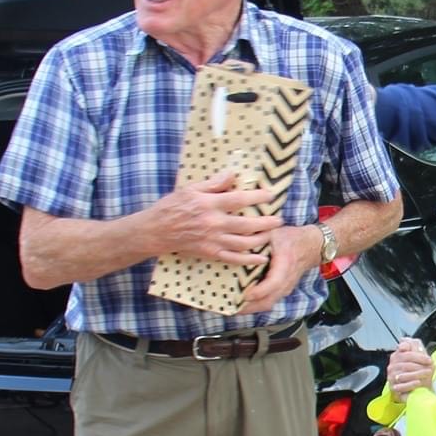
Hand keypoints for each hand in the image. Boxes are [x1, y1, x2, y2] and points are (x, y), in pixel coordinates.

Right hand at [148, 171, 281, 264]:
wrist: (156, 231)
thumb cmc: (172, 207)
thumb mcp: (190, 189)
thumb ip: (213, 184)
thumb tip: (232, 175)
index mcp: (209, 204)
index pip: (239, 199)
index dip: (257, 197)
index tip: (270, 195)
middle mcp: (214, 223)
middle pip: (247, 224)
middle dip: (266, 222)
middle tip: (279, 219)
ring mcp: (213, 240)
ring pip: (244, 243)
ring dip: (261, 239)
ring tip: (271, 234)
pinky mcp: (210, 253)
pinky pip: (233, 259)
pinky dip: (249, 260)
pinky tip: (261, 257)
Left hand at [235, 223, 325, 314]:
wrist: (311, 247)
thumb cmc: (291, 239)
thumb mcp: (274, 233)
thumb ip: (257, 236)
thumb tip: (237, 238)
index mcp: (285, 264)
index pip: (274, 282)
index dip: (260, 291)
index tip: (246, 295)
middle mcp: (286, 280)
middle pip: (269, 300)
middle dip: (249, 307)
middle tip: (230, 306)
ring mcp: (285, 288)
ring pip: (267, 304)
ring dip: (250, 308)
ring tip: (232, 307)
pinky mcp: (282, 291)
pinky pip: (268, 302)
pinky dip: (254, 305)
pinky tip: (241, 303)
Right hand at [385, 337, 433, 398]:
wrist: (418, 387)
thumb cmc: (418, 370)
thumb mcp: (419, 355)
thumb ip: (413, 345)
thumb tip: (402, 345)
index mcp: (397, 356)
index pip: (407, 355)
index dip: (419, 357)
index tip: (429, 360)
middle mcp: (392, 366)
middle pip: (406, 365)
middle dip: (420, 366)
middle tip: (430, 369)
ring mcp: (391, 378)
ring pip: (404, 375)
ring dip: (418, 374)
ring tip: (427, 375)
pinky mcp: (393, 388)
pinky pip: (401, 386)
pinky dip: (411, 384)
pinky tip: (418, 382)